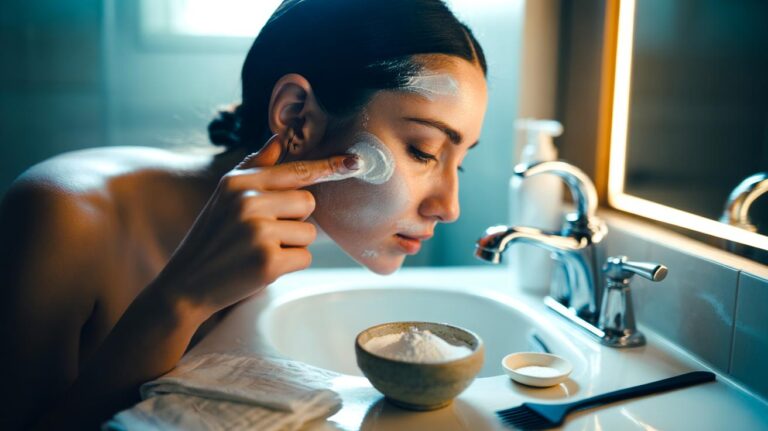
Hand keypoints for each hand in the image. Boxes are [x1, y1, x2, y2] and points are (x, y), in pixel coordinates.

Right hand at [155, 135, 359, 317]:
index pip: (295, 171)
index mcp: (239, 182)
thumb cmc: (211, 238)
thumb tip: (277, 140)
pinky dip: (289, 265)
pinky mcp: (268, 262)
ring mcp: (259, 232)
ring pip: (308, 233)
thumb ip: (253, 167)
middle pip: (308, 203)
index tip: (354, 162)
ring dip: (292, 245)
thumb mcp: (224, 197)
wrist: (186, 285)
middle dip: (296, 220)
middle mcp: (249, 201)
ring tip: (260, 250)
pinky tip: (261, 267)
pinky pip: (304, 258)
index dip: (328, 166)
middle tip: (266, 233)